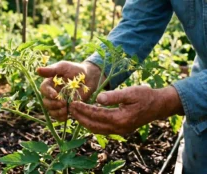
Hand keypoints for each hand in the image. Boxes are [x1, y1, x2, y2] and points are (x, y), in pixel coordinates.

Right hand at [37, 61, 103, 121]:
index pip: (43, 89)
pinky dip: (61, 117)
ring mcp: (58, 102)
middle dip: (53, 104)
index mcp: (50, 83)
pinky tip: (67, 114)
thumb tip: (37, 70)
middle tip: (63, 102)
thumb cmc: (76, 70)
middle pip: (46, 102)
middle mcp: (52, 93)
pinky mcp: (65, 108)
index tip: (56, 95)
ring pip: (51, 110)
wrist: (89, 78)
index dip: (48, 93)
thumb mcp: (64, 67)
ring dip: (57, 111)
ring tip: (66, 108)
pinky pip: (58, 116)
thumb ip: (52, 70)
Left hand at [69, 86, 183, 134]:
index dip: (83, 109)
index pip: (96, 115)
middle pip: (93, 125)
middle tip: (69, 109)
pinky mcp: (120, 129)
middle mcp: (118, 128)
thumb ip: (114, 96)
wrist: (159, 106)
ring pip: (97, 129)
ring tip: (75, 113)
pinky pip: (102, 129)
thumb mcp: (131, 92)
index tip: (73, 103)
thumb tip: (97, 99)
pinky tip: (87, 117)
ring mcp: (120, 130)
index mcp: (120, 118)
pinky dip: (93, 124)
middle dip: (80, 117)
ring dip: (85, 122)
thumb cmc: (145, 96)